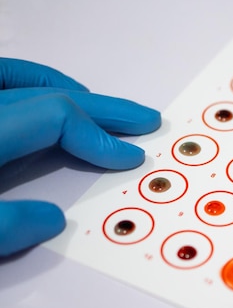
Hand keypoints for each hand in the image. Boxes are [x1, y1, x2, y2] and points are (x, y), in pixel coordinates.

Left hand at [0, 58, 160, 255]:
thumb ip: (5, 226)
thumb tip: (51, 220)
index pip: (55, 116)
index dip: (98, 137)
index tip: (127, 157)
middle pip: (50, 94)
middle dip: (103, 110)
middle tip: (143, 119)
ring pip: (24, 81)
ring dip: (71, 92)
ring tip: (105, 106)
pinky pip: (4, 83)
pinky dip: (28, 82)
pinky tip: (45, 89)